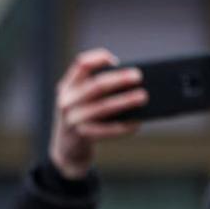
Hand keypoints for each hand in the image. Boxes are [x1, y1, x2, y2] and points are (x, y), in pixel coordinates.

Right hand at [50, 47, 146, 178]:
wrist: (66, 149)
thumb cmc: (83, 118)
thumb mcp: (81, 100)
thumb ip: (96, 89)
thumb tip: (132, 83)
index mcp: (67, 86)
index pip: (81, 64)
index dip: (99, 59)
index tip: (116, 61)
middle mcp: (66, 101)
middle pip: (96, 85)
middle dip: (119, 80)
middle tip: (138, 76)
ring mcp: (73, 120)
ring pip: (103, 107)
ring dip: (125, 101)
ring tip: (143, 97)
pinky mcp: (81, 136)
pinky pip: (107, 130)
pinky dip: (124, 126)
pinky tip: (137, 123)